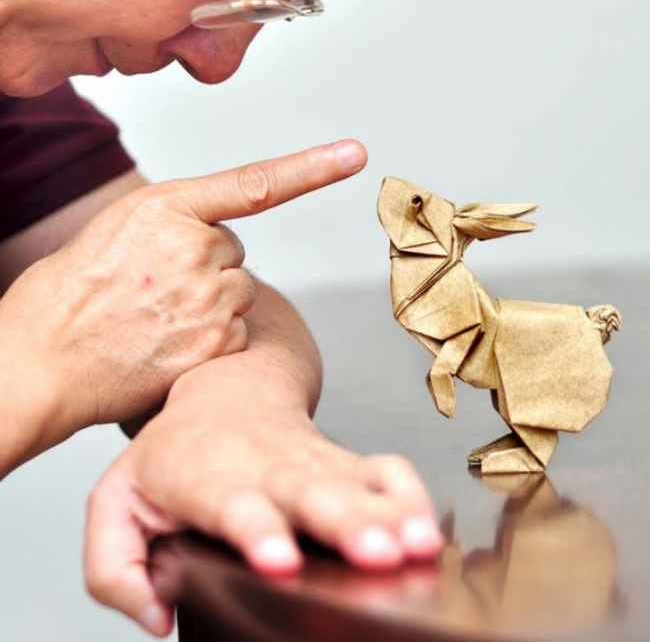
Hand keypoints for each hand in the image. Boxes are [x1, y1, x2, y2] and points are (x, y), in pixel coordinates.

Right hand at [0, 140, 365, 469]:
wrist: (42, 357)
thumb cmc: (72, 290)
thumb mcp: (120, 225)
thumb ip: (177, 217)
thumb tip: (219, 233)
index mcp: (170, 207)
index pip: (255, 183)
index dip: (311, 167)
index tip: (353, 153)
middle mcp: (196, 247)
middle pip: (235, 251)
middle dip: (205, 266)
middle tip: (153, 287)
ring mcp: (208, 297)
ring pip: (238, 292)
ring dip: (210, 303)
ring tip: (155, 316)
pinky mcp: (216, 343)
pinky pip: (236, 331)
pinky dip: (211, 338)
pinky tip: (167, 342)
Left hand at [85, 362, 442, 636]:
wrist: (224, 388)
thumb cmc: (171, 454)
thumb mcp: (117, 503)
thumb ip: (115, 567)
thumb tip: (156, 615)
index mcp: (208, 475)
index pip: (233, 502)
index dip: (257, 529)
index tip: (277, 559)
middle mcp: (267, 465)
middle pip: (310, 492)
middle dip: (344, 523)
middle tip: (373, 554)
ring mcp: (312, 461)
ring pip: (355, 482)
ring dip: (388, 515)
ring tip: (416, 547)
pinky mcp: (345, 462)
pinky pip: (386, 471)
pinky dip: (411, 497)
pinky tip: (425, 530)